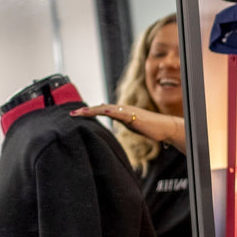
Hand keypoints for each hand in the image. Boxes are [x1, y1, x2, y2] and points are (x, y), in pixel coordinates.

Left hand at [70, 104, 186, 152]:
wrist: (165, 127)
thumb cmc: (152, 128)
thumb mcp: (133, 125)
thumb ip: (124, 122)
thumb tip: (117, 121)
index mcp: (122, 112)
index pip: (103, 110)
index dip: (90, 112)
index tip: (77, 115)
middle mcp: (123, 109)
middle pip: (101, 108)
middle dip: (86, 111)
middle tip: (71, 114)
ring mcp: (128, 111)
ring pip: (106, 109)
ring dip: (92, 110)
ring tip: (80, 113)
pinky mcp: (133, 116)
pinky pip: (118, 113)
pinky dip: (108, 111)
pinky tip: (100, 110)